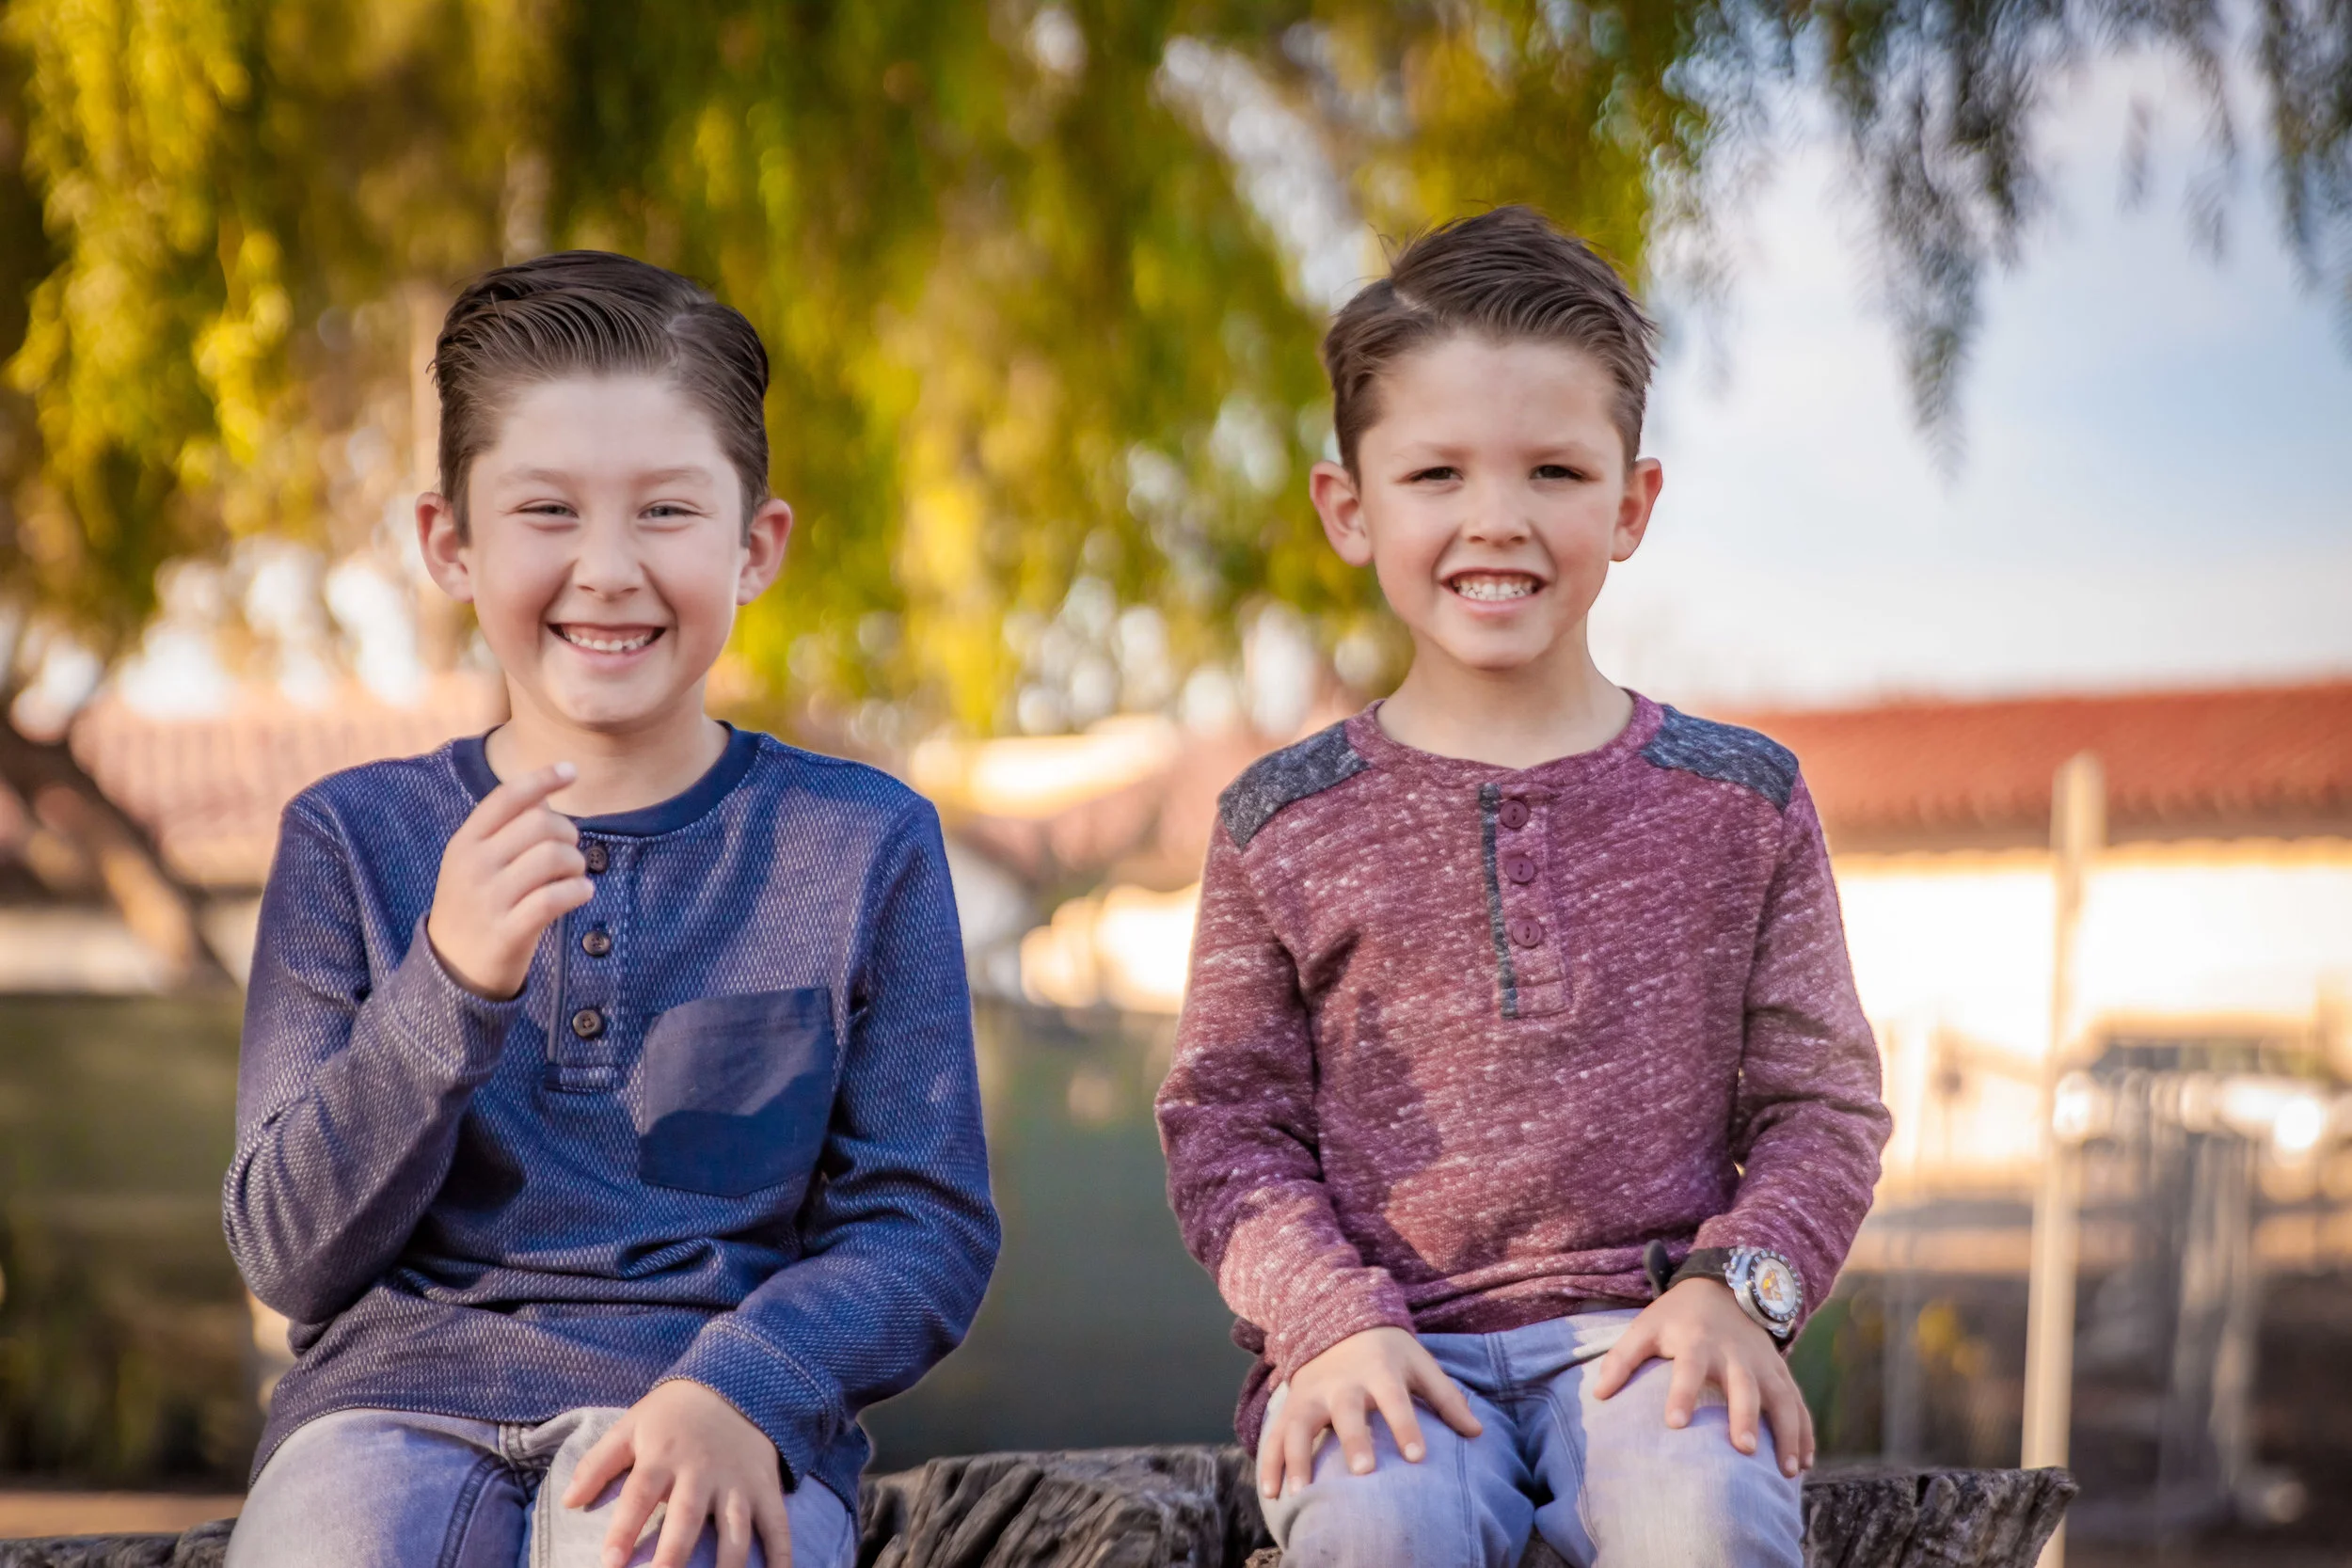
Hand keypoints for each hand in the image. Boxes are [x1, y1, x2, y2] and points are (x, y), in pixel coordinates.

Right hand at [424, 763, 592, 998]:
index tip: (571, 770)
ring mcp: (489, 899)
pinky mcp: (507, 931)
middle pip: (541, 823)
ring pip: (552, 857)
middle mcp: (473, 866)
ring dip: (576, 864)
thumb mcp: (475, 865)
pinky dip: (579, 891)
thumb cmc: (476, 909)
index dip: (542, 778)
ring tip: (574, 876)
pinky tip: (581, 893)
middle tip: (570, 853)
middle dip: (568, 834)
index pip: (506, 797)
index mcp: (464, 843)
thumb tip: (545, 796)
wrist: (451, 972)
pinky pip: (556, 898)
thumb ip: (504, 831)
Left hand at [561, 1379, 791, 1567]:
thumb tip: (567, 1501)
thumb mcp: (632, 1426)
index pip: (639, 1495)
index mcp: (663, 1457)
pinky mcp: (766, 1489)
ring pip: (735, 1532)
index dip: (624, 1530)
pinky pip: (778, 1527)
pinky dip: (782, 1556)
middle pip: (687, 1519)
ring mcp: (738, 1483)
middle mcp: (702, 1472)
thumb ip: (598, 1463)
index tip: (610, 1563)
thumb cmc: (673, 1415)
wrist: (735, 1385)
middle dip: (674, 1556)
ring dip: (728, 1567)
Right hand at [1259, 1326, 1483, 1500]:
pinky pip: (1276, 1435)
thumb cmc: (1387, 1352)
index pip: (1395, 1400)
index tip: (1417, 1456)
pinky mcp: (1291, 1405)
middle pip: (1347, 1412)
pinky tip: (1271, 1492)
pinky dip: (1270, 1462)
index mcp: (1379, 1371)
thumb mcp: (1419, 1364)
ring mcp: (1312, 1395)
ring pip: (1301, 1426)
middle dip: (1354, 1440)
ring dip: (1298, 1457)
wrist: (1334, 1318)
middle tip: (1364, 1471)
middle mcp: (1343, 1383)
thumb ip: (1446, 1399)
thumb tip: (1477, 1433)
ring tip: (1301, 1491)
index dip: (1406, 1427)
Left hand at [1588, 1278, 1814, 1476]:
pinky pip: (1798, 1403)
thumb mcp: (1644, 1327)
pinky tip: (1804, 1463)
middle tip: (1744, 1449)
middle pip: (1744, 1386)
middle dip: (1745, 1416)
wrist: (1724, 1287)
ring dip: (1787, 1433)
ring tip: (1787, 1470)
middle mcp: (1735, 1354)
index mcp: (1696, 1342)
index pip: (1687, 1368)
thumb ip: (1621, 1359)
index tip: (1673, 1424)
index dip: (1680, 1394)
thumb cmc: (1677, 1317)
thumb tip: (1598, 1395)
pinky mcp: (1781, 1372)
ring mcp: (1763, 1363)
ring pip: (1781, 1399)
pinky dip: (1804, 1433)